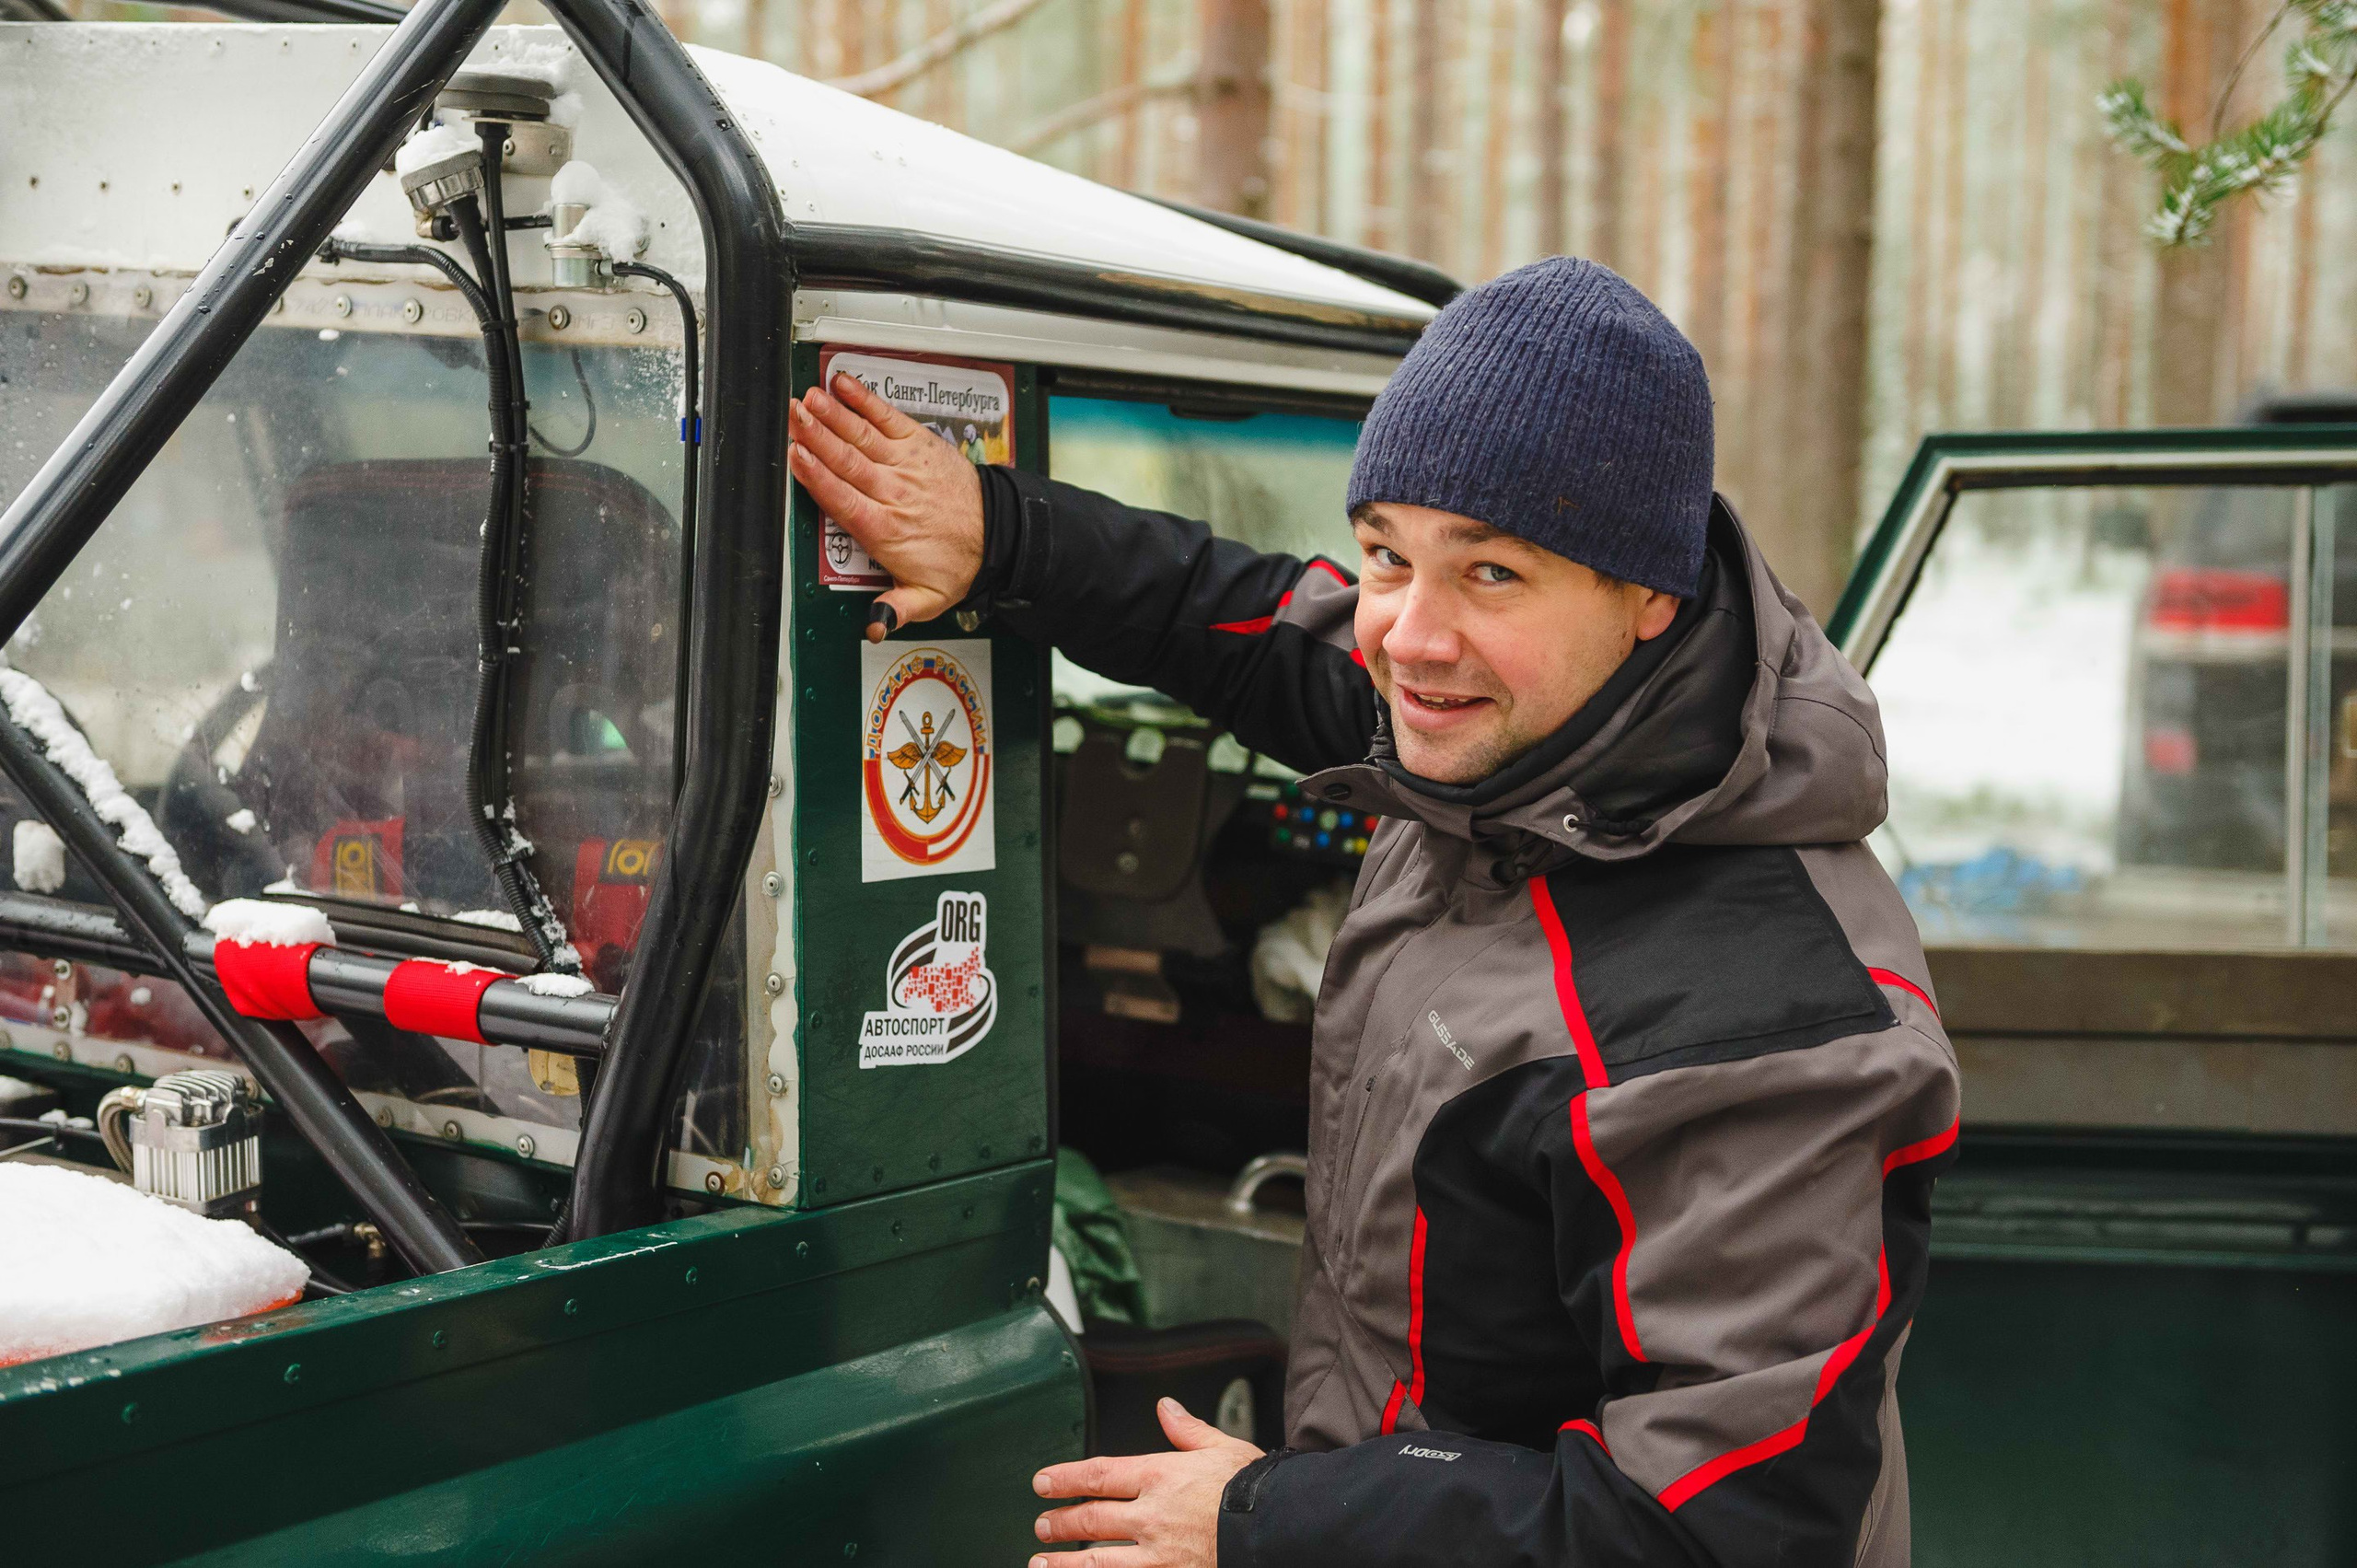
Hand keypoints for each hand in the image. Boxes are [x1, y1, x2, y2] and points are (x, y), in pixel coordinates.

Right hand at [788, 371, 985, 640]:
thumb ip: (895, 610)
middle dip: (816, 436)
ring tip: (809, 399)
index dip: (816, 475)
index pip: (843, 499)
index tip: (795, 457)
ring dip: (833, 415)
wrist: (999, 535)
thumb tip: (873, 627)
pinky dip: (865, 400)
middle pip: (847, 461)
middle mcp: (893, 493)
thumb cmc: (957, 561)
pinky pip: (887, 418)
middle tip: (791, 417)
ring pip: (862, 436)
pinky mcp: (919, 444)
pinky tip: (843, 385)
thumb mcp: (928, 599)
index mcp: (886, 530)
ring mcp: (906, 465)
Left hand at [1029, 1397, 1261, 1566]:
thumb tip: (1165, 1407)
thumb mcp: (1224, 1449)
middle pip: (1091, 1519)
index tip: (1042, 1483)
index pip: (1098, 1474)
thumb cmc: (1256, 1491)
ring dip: (1064, 1563)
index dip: (1064, 1479)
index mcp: (1161, 1476)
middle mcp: (1152, 1516)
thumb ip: (1188, 1431)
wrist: (1281, 1530)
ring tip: (1041, 1563)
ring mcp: (1158, 1557)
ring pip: (1096, 1561)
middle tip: (1041, 1525)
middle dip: (1060, 1523)